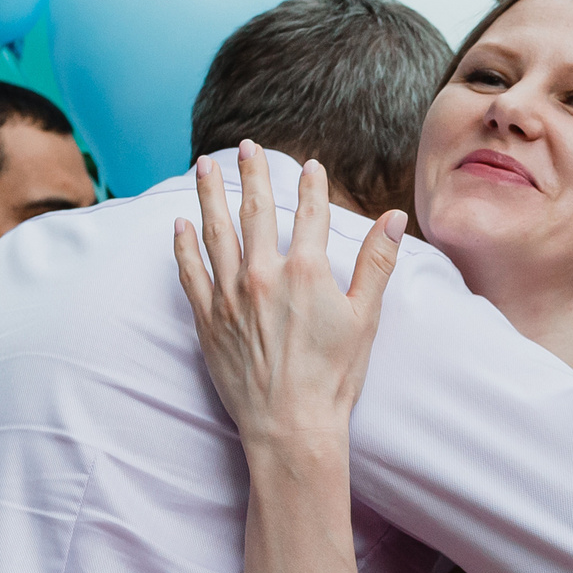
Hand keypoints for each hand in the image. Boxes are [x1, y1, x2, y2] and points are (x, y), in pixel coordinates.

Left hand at [170, 145, 406, 458]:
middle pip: (255, 211)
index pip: (308, 214)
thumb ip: (377, 263)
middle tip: (246, 146)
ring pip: (215, 231)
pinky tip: (178, 224)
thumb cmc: (333, 378)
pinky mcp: (206, 319)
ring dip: (209, 195)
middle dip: (251, 174)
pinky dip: (183, 246)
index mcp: (305, 271)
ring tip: (205, 167)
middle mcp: (262, 274)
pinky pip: (190, 272)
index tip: (310, 167)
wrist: (291, 426)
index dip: (311, 187)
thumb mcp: (365, 318)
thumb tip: (394, 219)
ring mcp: (230, 295)